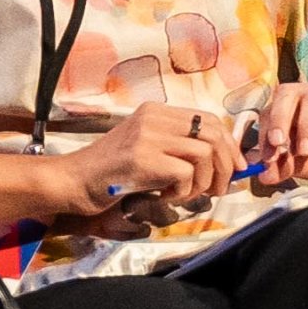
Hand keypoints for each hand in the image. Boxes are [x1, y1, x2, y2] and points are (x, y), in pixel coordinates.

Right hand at [53, 102, 241, 216]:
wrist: (72, 181)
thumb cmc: (111, 172)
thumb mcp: (147, 148)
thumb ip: (178, 147)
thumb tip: (225, 162)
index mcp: (156, 112)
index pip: (210, 120)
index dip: (230, 145)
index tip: (235, 168)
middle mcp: (153, 118)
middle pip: (214, 134)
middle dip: (226, 165)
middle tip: (218, 189)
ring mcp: (147, 136)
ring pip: (204, 153)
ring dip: (204, 182)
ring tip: (186, 195)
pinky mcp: (142, 159)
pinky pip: (185, 174)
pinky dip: (183, 191)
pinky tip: (164, 196)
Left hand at [245, 82, 307, 191]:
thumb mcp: (303, 167)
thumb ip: (283, 168)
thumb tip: (262, 175)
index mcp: (289, 110)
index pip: (269, 112)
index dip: (264, 133)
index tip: (267, 158)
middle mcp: (307, 97)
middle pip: (287, 93)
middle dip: (279, 118)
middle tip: (278, 143)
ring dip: (305, 124)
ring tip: (306, 150)